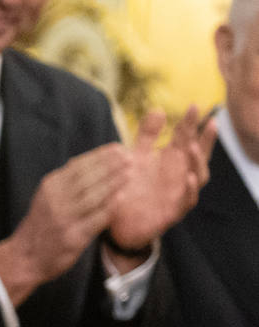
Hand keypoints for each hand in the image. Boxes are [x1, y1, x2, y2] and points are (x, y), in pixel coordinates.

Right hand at [0, 144, 127, 304]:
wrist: (26, 256)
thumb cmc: (43, 224)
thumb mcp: (47, 197)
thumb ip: (67, 181)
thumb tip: (89, 160)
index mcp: (50, 186)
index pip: (78, 165)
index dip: (100, 156)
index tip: (119, 148)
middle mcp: (55, 199)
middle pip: (87, 178)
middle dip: (111, 166)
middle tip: (130, 158)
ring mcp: (64, 218)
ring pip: (93, 196)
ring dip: (114, 183)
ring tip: (130, 174)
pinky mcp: (73, 236)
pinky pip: (96, 219)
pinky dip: (110, 208)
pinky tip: (122, 199)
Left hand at [106, 107, 217, 254]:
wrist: (117, 221)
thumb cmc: (132, 186)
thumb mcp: (137, 156)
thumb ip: (147, 135)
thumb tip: (158, 109)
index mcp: (171, 159)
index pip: (185, 137)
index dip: (191, 122)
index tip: (193, 105)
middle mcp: (179, 174)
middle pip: (198, 154)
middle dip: (205, 139)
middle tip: (209, 121)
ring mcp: (178, 193)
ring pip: (197, 176)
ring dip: (197, 161)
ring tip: (191, 146)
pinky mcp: (172, 212)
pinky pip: (186, 201)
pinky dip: (189, 189)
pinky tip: (188, 177)